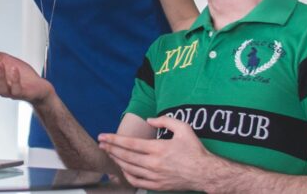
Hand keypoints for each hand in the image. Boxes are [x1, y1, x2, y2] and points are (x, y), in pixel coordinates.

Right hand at [0, 42, 53, 104]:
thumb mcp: (6, 61)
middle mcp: (1, 88)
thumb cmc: (22, 76)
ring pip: (2, 88)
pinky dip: (15, 79)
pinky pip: (17, 89)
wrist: (39, 89)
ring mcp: (11, 92)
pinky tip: (14, 69)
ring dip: (0, 76)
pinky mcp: (23, 93)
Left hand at [98, 115, 213, 191]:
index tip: (102, 136)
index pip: (129, 143)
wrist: (205, 173)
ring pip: (129, 169)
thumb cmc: (195, 150)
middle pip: (125, 156)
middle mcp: (154, 163)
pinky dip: (127, 176)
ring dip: (117, 160)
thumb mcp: (183, 128)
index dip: (113, 139)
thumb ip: (165, 120)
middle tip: (101, 144)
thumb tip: (149, 119)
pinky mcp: (158, 186)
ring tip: (110, 154)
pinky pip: (137, 182)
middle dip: (110, 149)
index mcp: (158, 148)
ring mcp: (155, 176)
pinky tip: (123, 169)